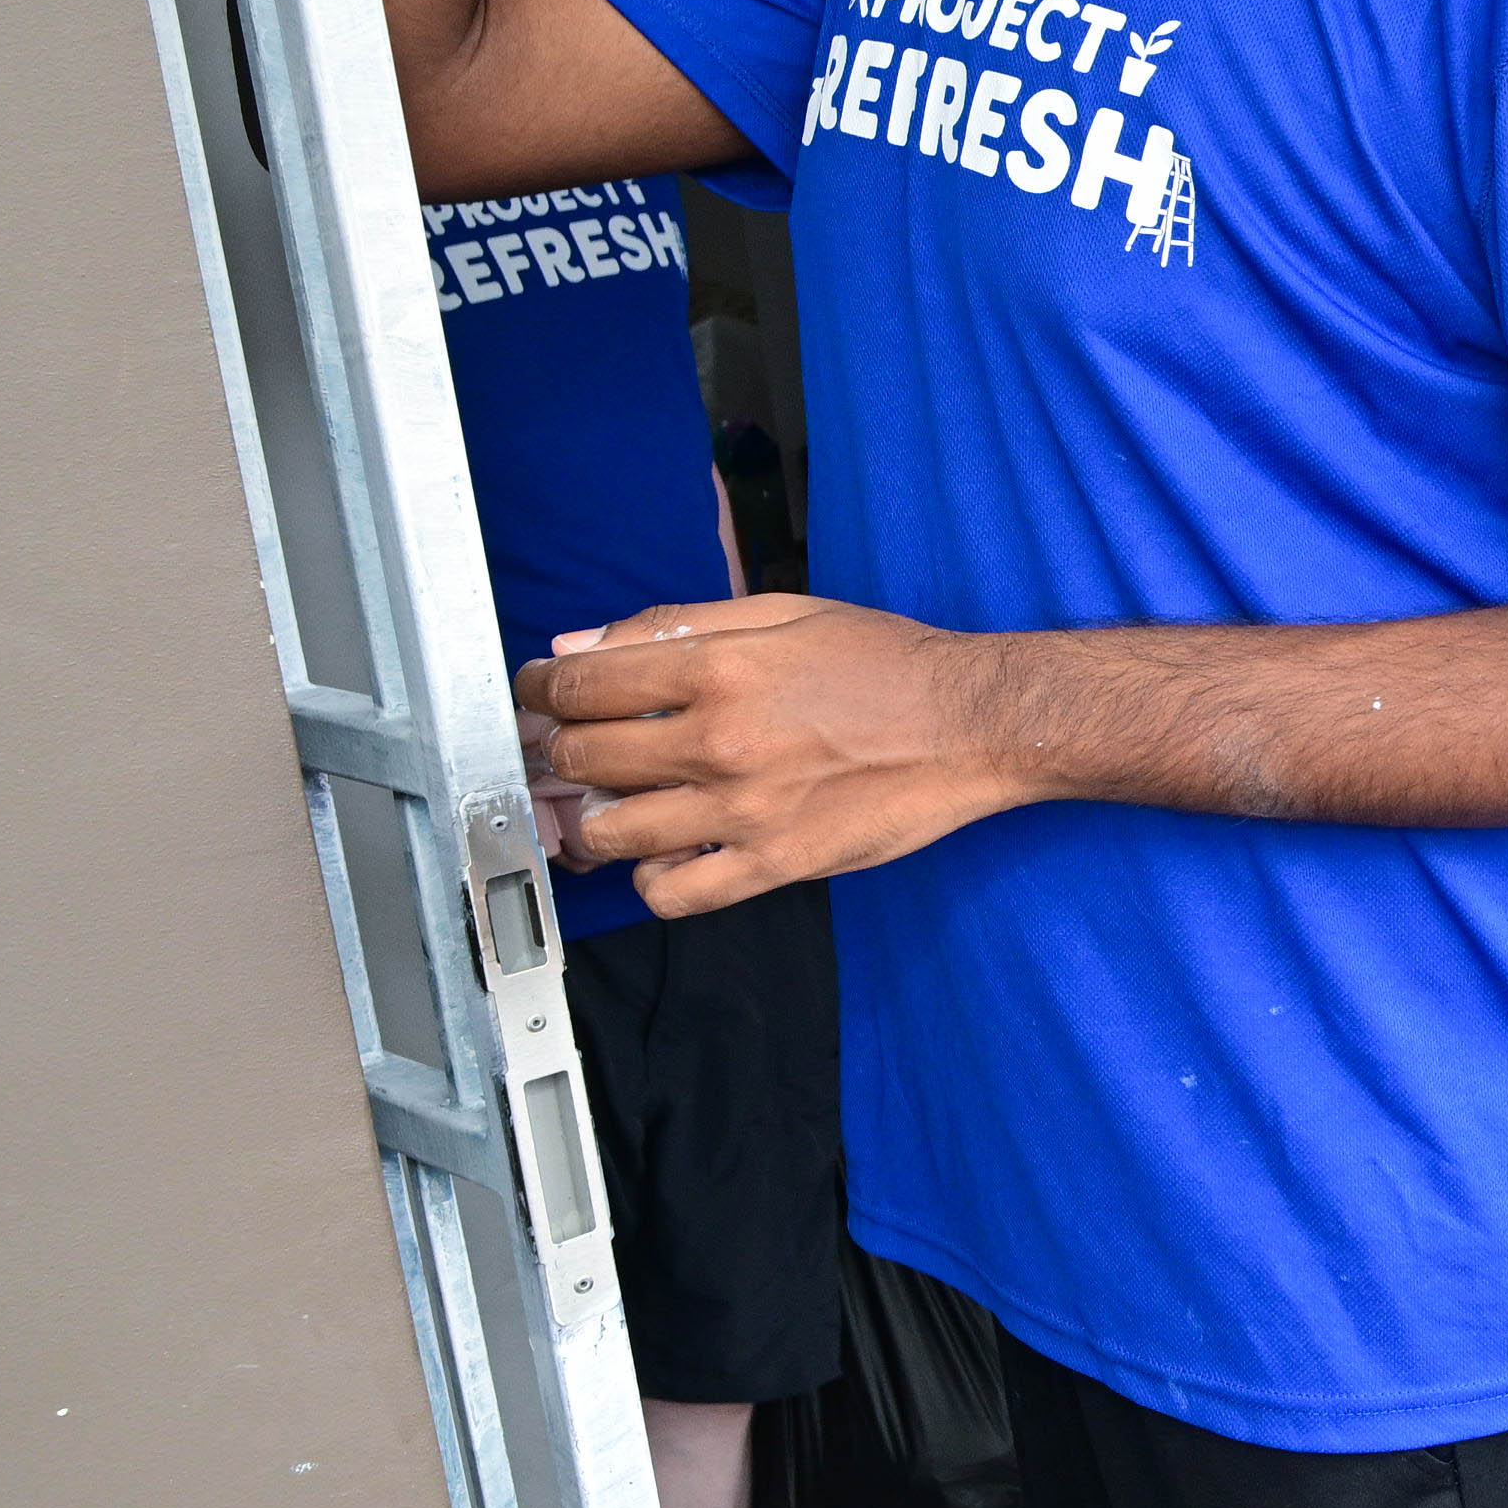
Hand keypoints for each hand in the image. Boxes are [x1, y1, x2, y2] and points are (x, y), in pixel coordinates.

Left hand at [519, 594, 1026, 911]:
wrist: (971, 723)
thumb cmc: (885, 664)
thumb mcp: (782, 612)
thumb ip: (675, 623)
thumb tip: (582, 645)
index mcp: (720, 667)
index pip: (580, 686)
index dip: (539, 689)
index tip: (536, 694)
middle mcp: (722, 741)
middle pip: (582, 755)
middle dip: (555, 748)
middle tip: (561, 746)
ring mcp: (745, 811)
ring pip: (610, 832)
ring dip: (592, 817)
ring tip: (608, 803)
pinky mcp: (774, 865)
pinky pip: (672, 894)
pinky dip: (650, 878)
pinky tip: (664, 852)